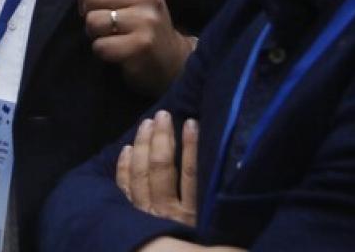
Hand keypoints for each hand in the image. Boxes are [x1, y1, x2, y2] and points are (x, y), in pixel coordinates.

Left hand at [71, 0, 193, 93]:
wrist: (172, 60)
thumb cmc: (143, 25)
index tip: (96, 6)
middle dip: (89, 13)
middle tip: (103, 25)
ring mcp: (146, 21)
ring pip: (93, 20)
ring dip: (95, 34)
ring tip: (110, 37)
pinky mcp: (141, 45)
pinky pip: (101, 45)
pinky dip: (102, 51)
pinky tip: (117, 51)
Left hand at [116, 112, 245, 251]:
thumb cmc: (197, 243)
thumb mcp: (213, 229)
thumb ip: (216, 201)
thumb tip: (231, 170)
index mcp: (191, 215)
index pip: (190, 174)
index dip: (190, 146)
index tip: (191, 122)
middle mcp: (165, 212)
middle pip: (161, 168)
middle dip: (162, 138)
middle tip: (163, 116)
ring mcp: (144, 213)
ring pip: (140, 174)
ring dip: (142, 145)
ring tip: (147, 123)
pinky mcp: (128, 216)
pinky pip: (123, 188)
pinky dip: (124, 167)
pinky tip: (128, 149)